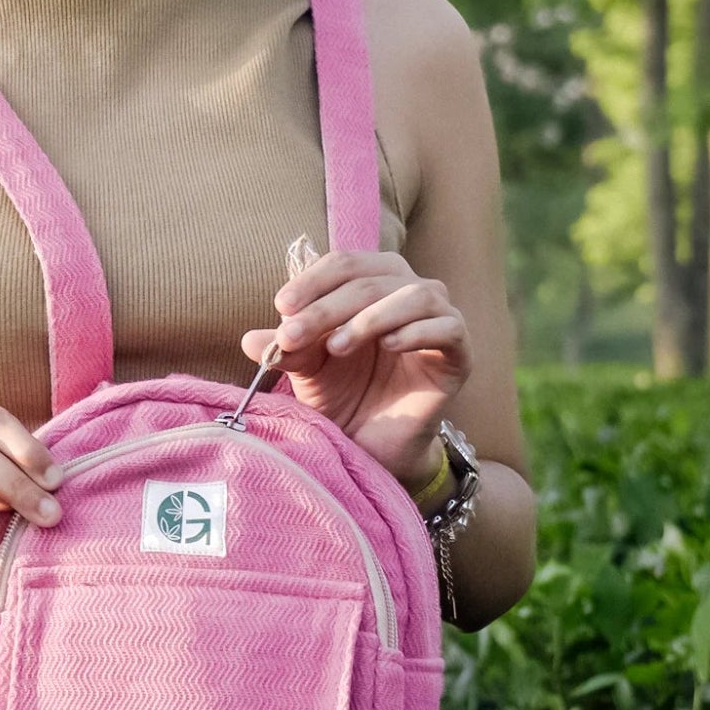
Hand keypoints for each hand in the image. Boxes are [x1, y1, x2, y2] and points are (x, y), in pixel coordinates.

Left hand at [239, 249, 469, 485]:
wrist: (375, 447)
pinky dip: (417, 331)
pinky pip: (448, 327)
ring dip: (370, 316)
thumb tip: (249, 339)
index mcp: (371, 284)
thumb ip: (286, 349)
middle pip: (371, 278)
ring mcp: (439, 320)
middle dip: (327, 306)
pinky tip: (390, 347)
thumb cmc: (342, 396)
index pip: (344, 263)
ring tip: (338, 346)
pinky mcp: (460, 354)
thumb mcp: (306, 370)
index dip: (312, 280)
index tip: (282, 306)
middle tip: (294, 336)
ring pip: (413, 294)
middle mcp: (408, 292)